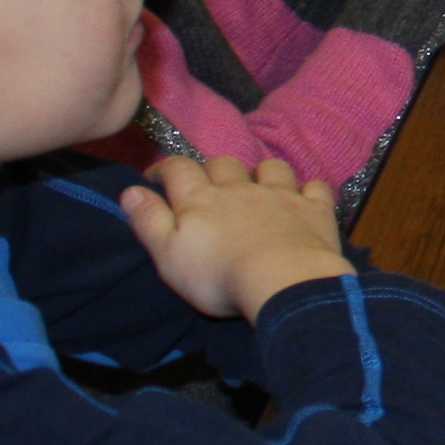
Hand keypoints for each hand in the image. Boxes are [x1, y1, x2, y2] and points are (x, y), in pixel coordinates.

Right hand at [119, 154, 350, 319]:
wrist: (283, 281)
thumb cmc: (216, 274)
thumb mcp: (168, 254)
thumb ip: (149, 220)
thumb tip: (130, 191)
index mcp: (201, 199)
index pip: (178, 169)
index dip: (165, 168)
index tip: (156, 177)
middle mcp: (241, 189)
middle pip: (223, 164)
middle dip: (213, 169)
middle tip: (208, 186)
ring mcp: (281, 195)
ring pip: (270, 167)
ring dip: (261, 172)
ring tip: (257, 187)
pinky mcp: (314, 209)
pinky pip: (314, 187)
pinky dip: (307, 189)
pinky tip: (303, 199)